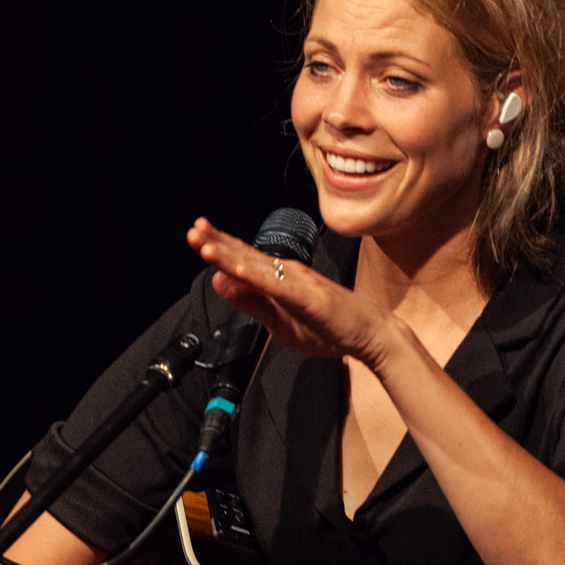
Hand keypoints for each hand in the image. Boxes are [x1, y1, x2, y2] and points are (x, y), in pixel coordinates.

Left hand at [186, 217, 396, 366]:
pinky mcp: (311, 297)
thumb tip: (220, 282)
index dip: (218, 247)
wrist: (370, 335)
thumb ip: (250, 302)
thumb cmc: (329, 326)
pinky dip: (258, 277)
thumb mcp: (278, 321)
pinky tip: (239, 271)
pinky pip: (280, 287)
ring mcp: (299, 283)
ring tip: (206, 246)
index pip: (242, 260)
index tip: (196, 235)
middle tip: (194, 229)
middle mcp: (287, 273)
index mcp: (278, 279)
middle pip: (247, 256)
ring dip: (231, 256)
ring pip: (258, 267)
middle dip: (218, 242)